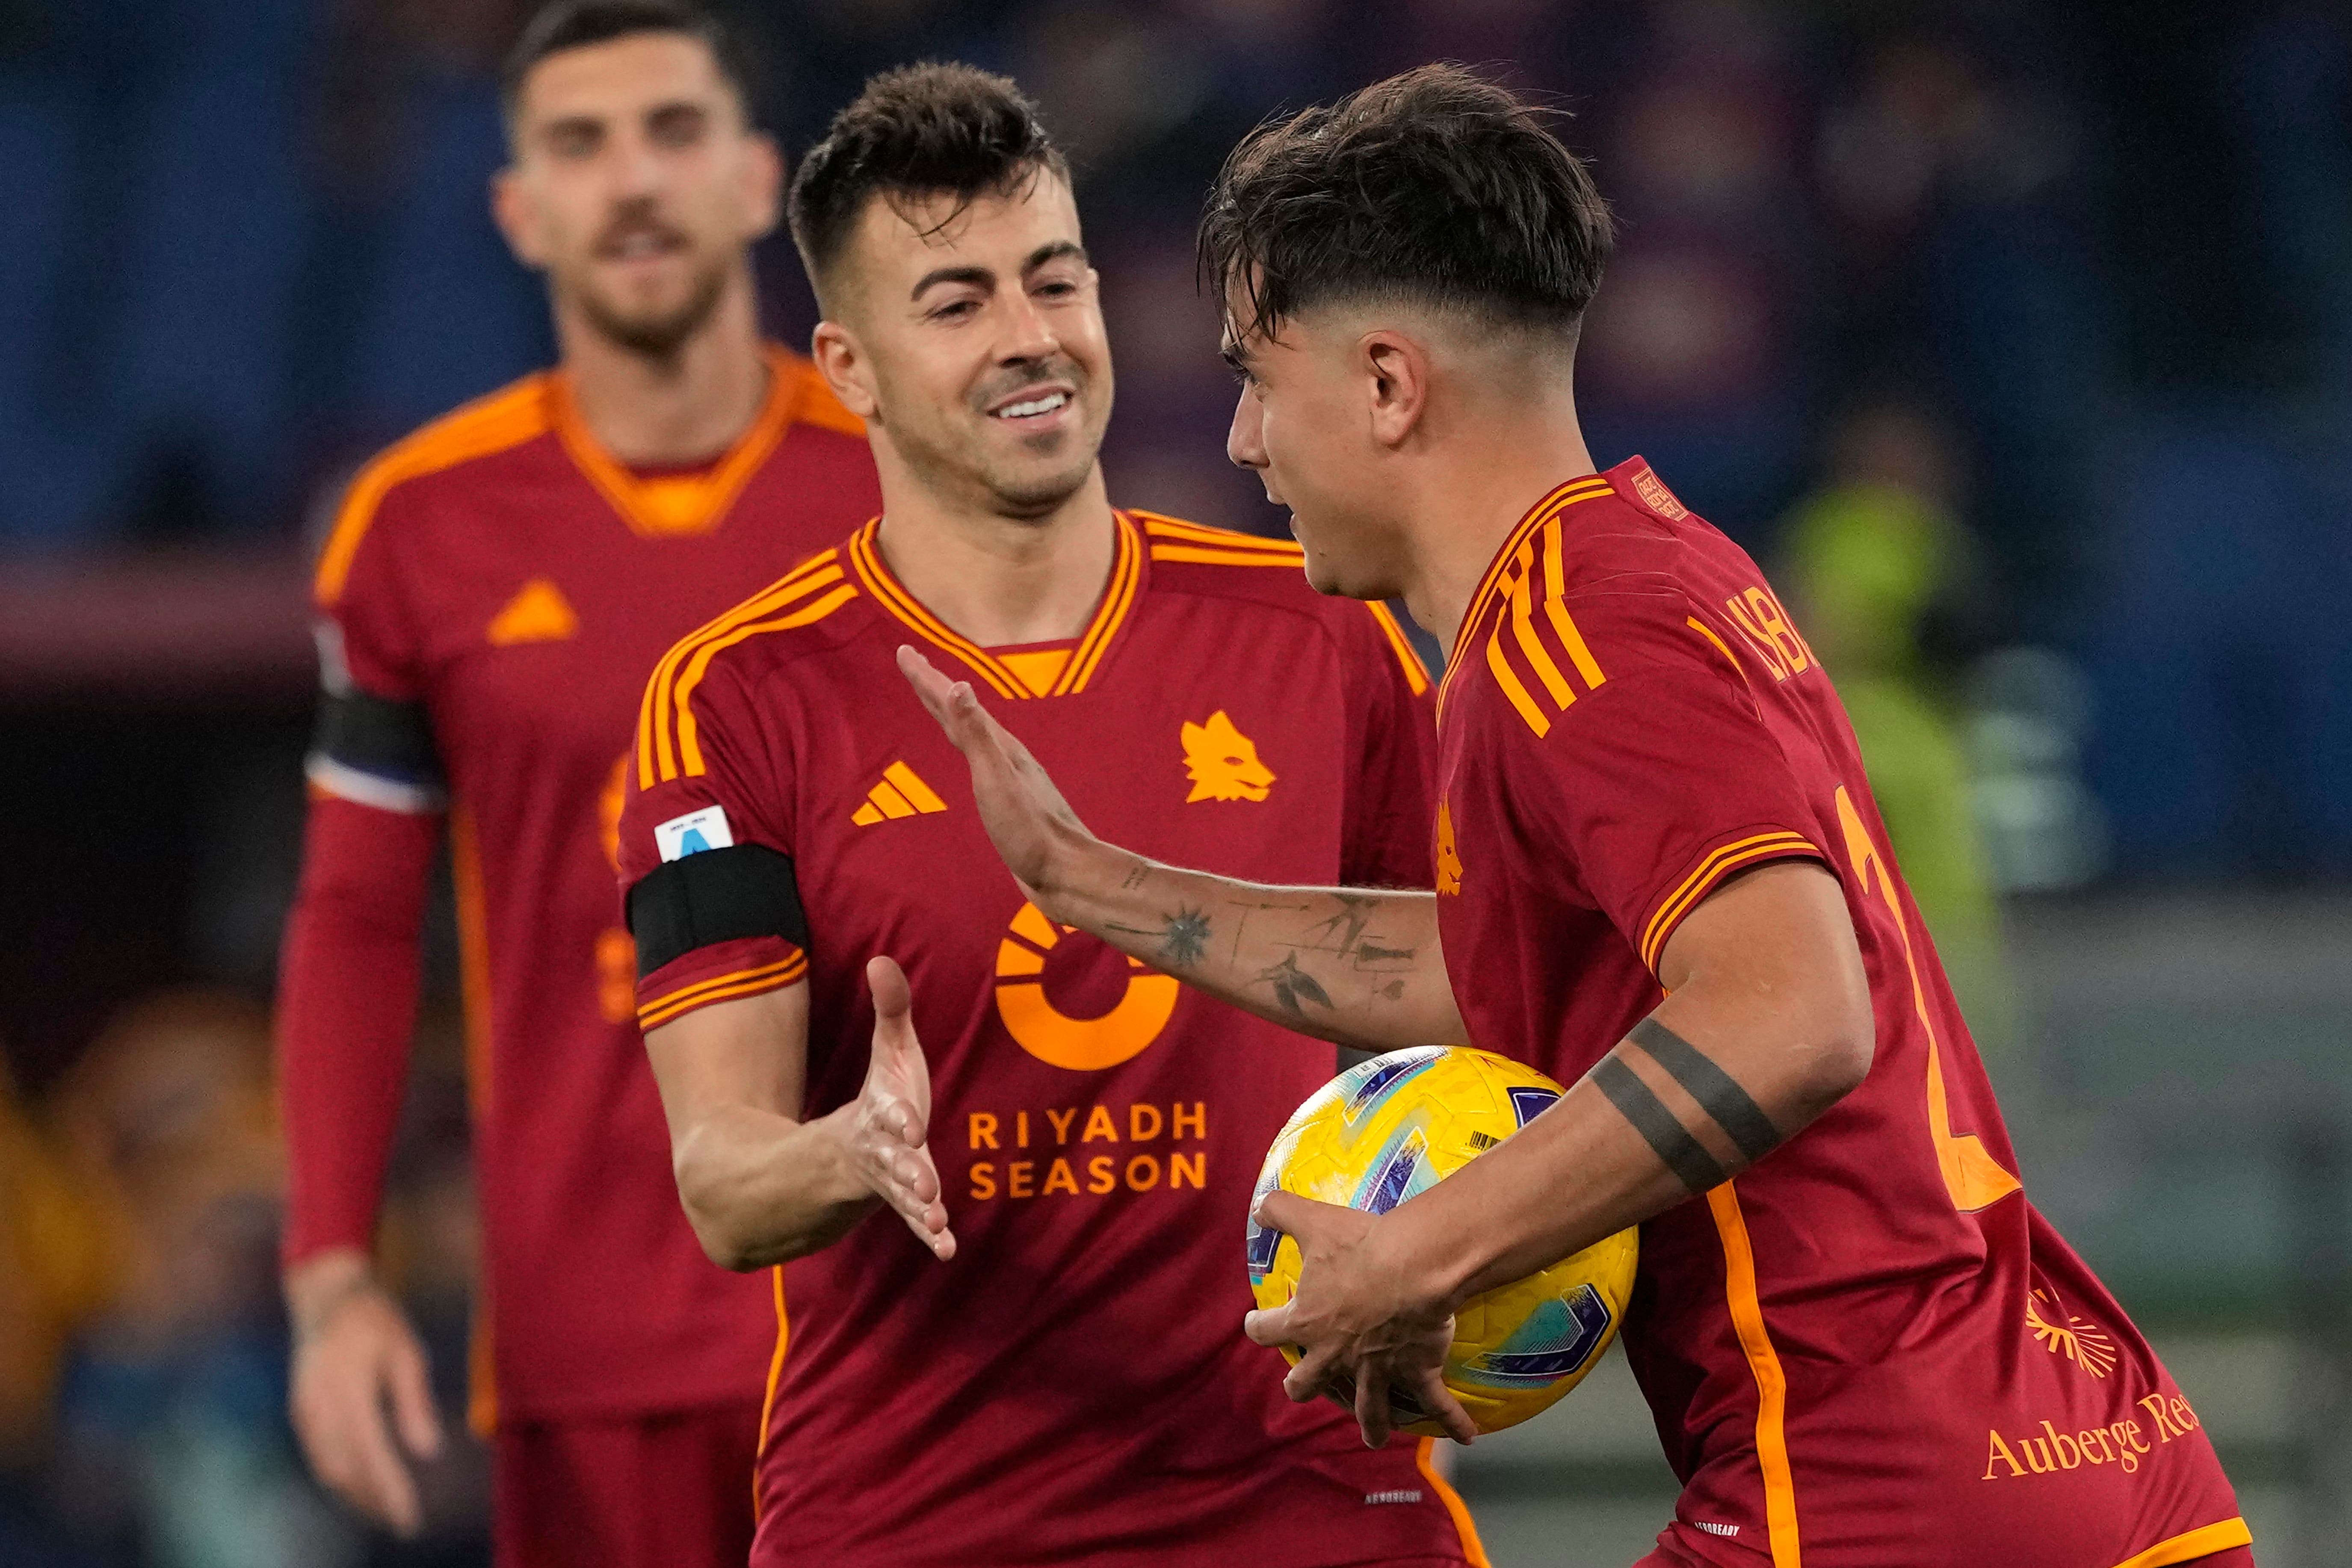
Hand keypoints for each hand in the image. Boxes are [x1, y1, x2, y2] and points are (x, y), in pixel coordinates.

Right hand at [286, 1250, 442, 1534]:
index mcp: (350, 1389)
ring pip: (329, 1468)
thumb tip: (429, 1452)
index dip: (390, 1492)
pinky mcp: (301, 1411)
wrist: (327, 1297)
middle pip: (347, 1470)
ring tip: (386, 1511)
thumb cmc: (376, 1321)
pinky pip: (319, 1455)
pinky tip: (361, 1486)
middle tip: (404, 1523)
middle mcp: (321, 1405)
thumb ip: (414, 1403)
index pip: (372, 1454)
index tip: (410, 1519)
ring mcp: (305, 1410)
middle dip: (374, 1502)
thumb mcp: (406, 1352)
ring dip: (356, 1495)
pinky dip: (341, 1476)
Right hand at [849, 955, 955, 1259]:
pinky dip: (930, 1235)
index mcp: (881, 1112)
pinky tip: (947, 1251)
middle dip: (908, 1172)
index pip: (889, 1114)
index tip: (910, 1123)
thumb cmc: (885, 1094)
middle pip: (894, 1162)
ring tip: (937, 1222)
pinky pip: (918, 1222)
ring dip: (921, 1209)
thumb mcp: (889, 1051)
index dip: (898, 1117)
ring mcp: (895, 1182)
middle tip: (925, 1186)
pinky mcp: (909, 1203)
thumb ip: (891, 1009)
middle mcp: (885, 1151)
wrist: (850, 1152)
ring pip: (904, 1197)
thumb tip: (882, 959)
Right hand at [896, 646, 1105, 917]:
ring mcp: (1009, 776)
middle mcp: (1005, 755)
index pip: (954, 704)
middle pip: (962, 712)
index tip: (904, 651)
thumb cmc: (1030, 831)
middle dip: (934, 686)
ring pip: (971, 734)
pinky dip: (965, 744)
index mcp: (999, 748)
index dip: (927, 678)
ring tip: (936, 698)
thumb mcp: (997, 780)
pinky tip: (969, 753)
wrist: (1066, 873)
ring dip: (950, 712)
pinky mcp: (1009, 800)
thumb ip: (977, 735)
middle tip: (910, 660)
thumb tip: (959, 686)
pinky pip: (977, 759)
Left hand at [1242, 1191, 1476, 1447]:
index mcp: (1307, 1321)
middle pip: (1307, 1384)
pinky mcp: (1415, 1370)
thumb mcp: (1312, 1220)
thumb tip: (1259, 1205)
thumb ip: (1280, 1211)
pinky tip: (1466, 1437)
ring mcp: (1376, 1369)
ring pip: (1368, 1408)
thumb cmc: (1359, 1245)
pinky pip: (1436, 1403)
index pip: (1268, 1330)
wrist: (1411, 1265)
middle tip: (1303, 1387)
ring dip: (1372, 1424)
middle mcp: (1335, 1354)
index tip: (1254, 1324)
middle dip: (1303, 1387)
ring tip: (1374, 1436)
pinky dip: (1453, 1421)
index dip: (1259, 1327)